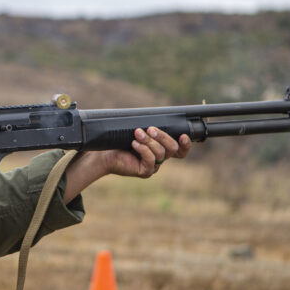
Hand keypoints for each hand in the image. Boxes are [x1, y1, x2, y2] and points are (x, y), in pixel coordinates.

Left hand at [63, 127, 191, 202]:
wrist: (104, 153)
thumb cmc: (120, 141)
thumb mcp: (138, 130)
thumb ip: (149, 127)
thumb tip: (156, 117)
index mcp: (161, 148)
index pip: (181, 149)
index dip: (185, 144)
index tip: (183, 134)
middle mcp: (160, 158)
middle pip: (173, 149)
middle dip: (163, 137)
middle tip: (149, 129)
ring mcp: (153, 166)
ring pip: (161, 153)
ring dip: (149, 141)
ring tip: (137, 133)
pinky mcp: (145, 172)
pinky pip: (151, 161)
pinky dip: (143, 150)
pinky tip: (134, 143)